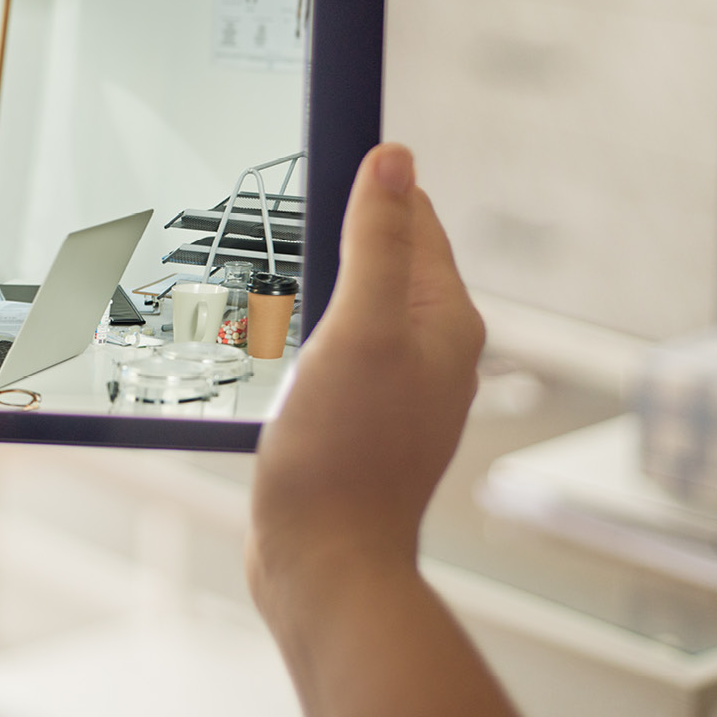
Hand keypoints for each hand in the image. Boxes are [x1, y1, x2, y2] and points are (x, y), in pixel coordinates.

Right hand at [247, 143, 483, 622]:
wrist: (323, 560)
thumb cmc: (342, 452)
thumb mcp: (359, 329)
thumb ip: (378, 241)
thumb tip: (395, 156)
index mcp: (444, 318)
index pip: (415, 217)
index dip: (366, 187)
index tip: (312, 168)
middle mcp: (431, 349)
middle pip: (385, 257)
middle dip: (337, 235)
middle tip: (281, 228)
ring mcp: (397, 387)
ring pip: (357, 303)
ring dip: (317, 285)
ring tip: (272, 286)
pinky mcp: (362, 418)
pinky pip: (338, 349)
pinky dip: (306, 333)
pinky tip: (274, 345)